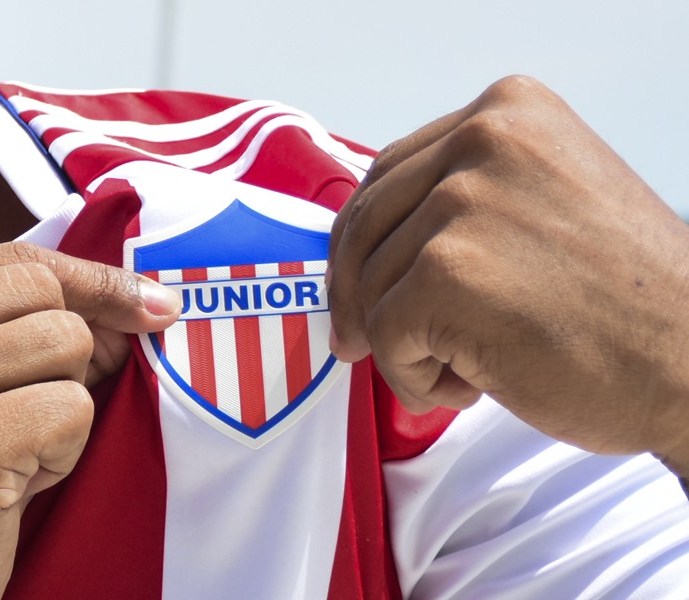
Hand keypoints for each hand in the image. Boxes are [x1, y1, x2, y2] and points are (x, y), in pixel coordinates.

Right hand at [0, 242, 179, 598]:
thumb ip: (29, 327)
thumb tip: (142, 303)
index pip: (16, 261)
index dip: (93, 279)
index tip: (147, 302)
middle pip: (46, 293)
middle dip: (82, 345)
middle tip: (53, 403)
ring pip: (67, 344)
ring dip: (67, 404)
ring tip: (18, 449)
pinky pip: (73, 408)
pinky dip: (66, 450)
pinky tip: (17, 481)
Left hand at [329, 76, 688, 474]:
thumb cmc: (623, 301)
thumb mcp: (544, 203)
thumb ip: (463, 199)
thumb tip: (371, 241)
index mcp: (507, 111)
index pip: (387, 174)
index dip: (359, 241)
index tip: (354, 287)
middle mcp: (483, 138)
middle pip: (366, 224)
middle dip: (354, 294)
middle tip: (359, 343)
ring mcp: (463, 202)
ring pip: (372, 285)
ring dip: (403, 344)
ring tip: (466, 366)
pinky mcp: (449, 272)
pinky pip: (385, 335)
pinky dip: (413, 377)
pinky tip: (470, 385)